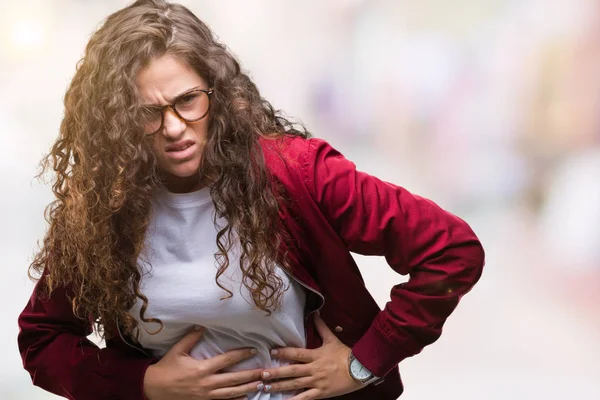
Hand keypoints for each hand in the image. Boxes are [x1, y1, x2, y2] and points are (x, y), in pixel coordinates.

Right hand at [143, 326, 262, 399]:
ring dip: (247, 388)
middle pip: (234, 379)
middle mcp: (207, 383)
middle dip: (251, 375)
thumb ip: (191, 337)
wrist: (153, 389)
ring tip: (261, 384)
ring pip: (231, 393)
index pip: (227, 360)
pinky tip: (245, 398)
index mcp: (202, 368)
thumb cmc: (166, 368)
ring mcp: (206, 396)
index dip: (241, 354)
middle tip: (266, 371)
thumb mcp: (177, 351)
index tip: (254, 350)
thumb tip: (202, 324)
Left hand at [259, 313, 362, 398]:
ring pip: (295, 385)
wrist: (360, 370)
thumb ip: (321, 327)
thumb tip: (315, 313)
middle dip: (276, 373)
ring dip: (280, 386)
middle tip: (262, 374)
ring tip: (266, 387)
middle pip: (292, 371)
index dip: (284, 352)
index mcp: (315, 355)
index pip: (297, 353)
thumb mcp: (332, 339)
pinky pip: (306, 398)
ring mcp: (317, 382)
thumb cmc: (345, 354)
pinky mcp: (321, 393)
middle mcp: (314, 369)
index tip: (271, 352)